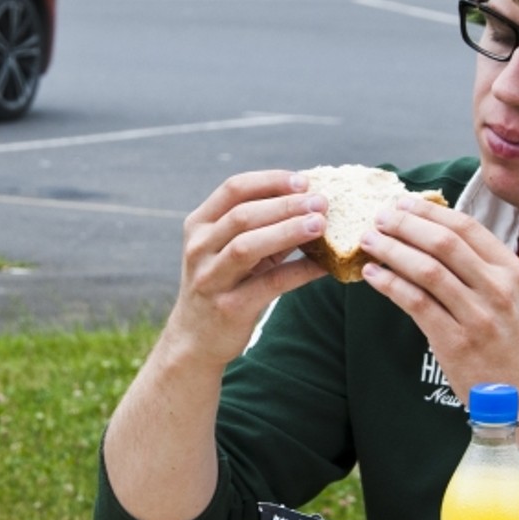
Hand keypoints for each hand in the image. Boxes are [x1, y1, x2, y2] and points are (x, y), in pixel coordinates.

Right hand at [158, 170, 327, 370]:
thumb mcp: (229, 249)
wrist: (195, 338)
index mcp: (199, 225)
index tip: (303, 181)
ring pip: (248, 246)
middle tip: (321, 202)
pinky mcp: (229, 307)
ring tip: (320, 224)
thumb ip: (261, 226)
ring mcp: (211, 278)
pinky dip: (299, 271)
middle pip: (243, 215)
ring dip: (288, 231)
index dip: (270, 181)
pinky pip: (270, 283)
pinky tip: (323, 266)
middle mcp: (199, 248)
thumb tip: (310, 203)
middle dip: (285, 205)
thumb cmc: (222, 283)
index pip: (233, 189)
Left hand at [357, 196, 518, 402]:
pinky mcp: (455, 342)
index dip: (430, 211)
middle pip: (443, 242)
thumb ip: (477, 265)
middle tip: (379, 217)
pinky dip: (390, 284)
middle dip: (405, 225)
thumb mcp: (508, 293)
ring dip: (391, 251)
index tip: (403, 203)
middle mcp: (496, 289)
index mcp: (509, 270)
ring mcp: (477, 316)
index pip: (466, 227)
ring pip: (426, 270)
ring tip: (369, 241)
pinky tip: (372, 275)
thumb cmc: (509, 339)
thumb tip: (430, 231)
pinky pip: (416, 303)